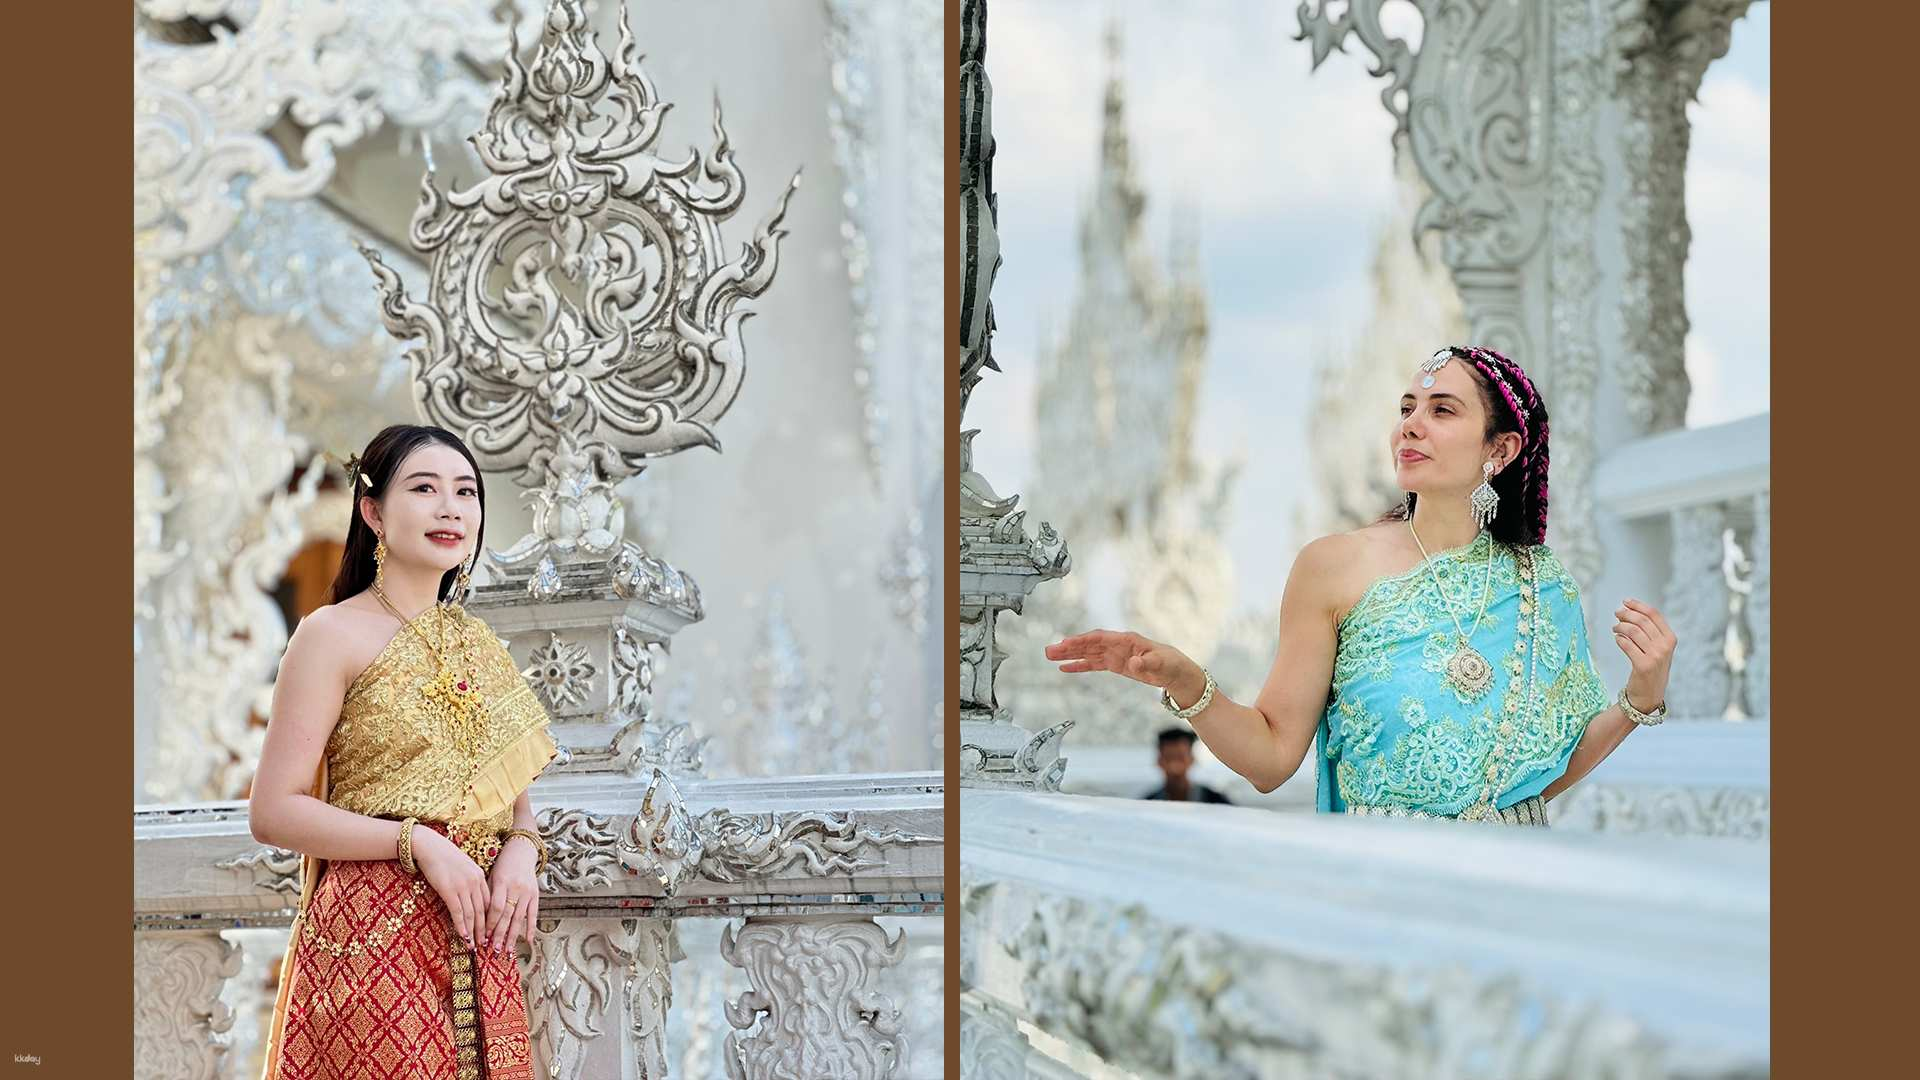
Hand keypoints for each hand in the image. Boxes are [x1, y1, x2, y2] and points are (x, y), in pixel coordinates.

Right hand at [412, 827, 489, 949]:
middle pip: (482, 910)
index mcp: (480, 876)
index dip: (490, 918)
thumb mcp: (463, 867)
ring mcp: (463, 886)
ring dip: (473, 931)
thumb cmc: (444, 856)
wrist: (430, 847)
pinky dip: (461, 925)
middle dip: (483, 929)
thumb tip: (470, 897)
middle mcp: (475, 882)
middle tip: (483, 943)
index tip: (490, 931)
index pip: (489, 902)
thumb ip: (470, 881)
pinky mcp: (449, 890)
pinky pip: (458, 912)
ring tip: (473, 945)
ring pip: (471, 913)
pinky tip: (463, 936)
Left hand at [483, 837, 539, 957]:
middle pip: (507, 915)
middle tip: (494, 950)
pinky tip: (528, 941)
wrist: (522, 850)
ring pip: (519, 918)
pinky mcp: (536, 894)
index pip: (496, 907)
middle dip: (500, 934)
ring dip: (513, 936)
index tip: (484, 937)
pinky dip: (530, 928)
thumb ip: (489, 896)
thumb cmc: (502, 865)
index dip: (490, 923)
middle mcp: (516, 888)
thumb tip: (481, 920)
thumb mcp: (492, 876)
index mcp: (502, 882)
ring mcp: (527, 892)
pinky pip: (533, 914)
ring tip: (507, 951)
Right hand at [1045, 630, 1203, 703]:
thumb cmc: (1172, 664)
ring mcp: (1115, 655)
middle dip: (1069, 647)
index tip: (1066, 643)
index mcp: (1127, 640)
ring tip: (1050, 657)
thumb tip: (1133, 662)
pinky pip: (1093, 664)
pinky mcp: (1116, 665)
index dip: (1082, 640)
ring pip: (1088, 653)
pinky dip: (1079, 666)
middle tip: (1049, 651)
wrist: (1178, 673)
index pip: (1100, 638)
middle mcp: (1118, 645)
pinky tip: (1065, 668)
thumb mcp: (1162, 664)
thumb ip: (1147, 662)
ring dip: (1070, 655)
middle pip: (1089, 644)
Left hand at [1612, 598, 1675, 710]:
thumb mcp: (1658, 648)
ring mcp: (1655, 656)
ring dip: (1620, 626)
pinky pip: (1626, 645)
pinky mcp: (1643, 665)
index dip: (1638, 605)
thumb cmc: (1651, 667)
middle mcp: (1665, 646)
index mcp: (1670, 638)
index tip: (1625, 601)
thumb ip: (1650, 631)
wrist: (1649, 695)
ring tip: (1615, 628)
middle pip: (1642, 620)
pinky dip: (1619, 639)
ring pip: (1633, 631)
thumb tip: (1629, 611)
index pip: (1654, 614)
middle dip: (1626, 614)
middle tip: (1617, 614)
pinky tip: (1617, 639)